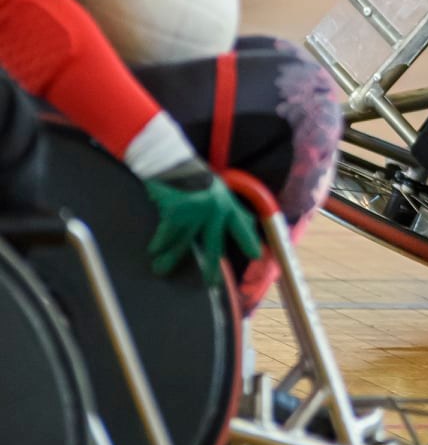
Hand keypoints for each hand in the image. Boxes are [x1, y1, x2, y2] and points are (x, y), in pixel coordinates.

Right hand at [144, 157, 261, 283]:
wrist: (169, 159)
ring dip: (171, 258)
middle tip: (211, 285)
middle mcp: (215, 209)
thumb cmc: (191, 175)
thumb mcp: (216, 188)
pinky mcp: (177, 212)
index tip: (257, 255)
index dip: (248, 240)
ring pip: (184, 244)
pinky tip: (153, 250)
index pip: (242, 225)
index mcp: (226, 203)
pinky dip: (159, 243)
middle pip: (214, 246)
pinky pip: (167, 234)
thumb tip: (250, 222)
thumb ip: (229, 207)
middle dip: (211, 268)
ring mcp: (196, 212)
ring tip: (161, 269)